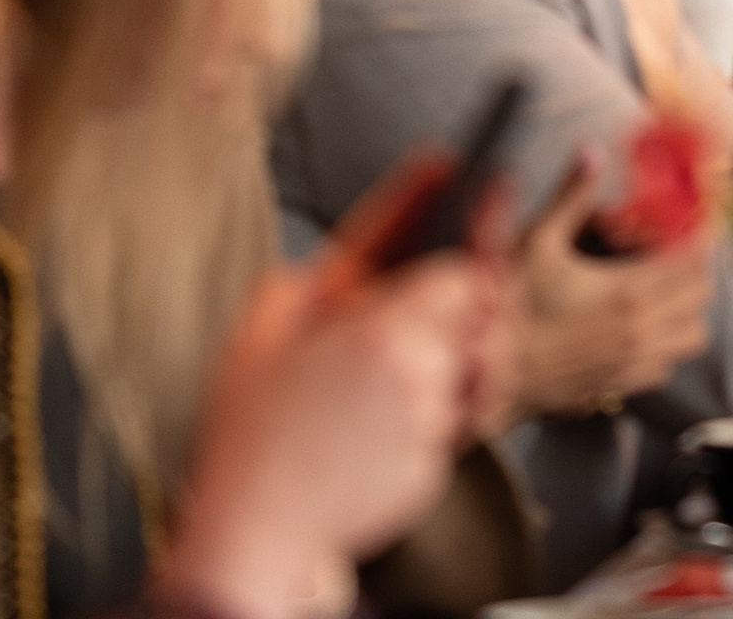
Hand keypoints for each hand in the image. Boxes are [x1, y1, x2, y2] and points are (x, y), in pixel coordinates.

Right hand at [160, 247, 503, 618]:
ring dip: (457, 351)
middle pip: (480, 318)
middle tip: (428, 293)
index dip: (463, 249)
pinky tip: (387, 405)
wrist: (255, 524)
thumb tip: (397, 210)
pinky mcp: (433, 472)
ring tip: (405, 350)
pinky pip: (453, 418)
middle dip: (462, 300)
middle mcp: (420, 379)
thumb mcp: (271, 314)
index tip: (466, 208)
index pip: (464, 275)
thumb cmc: (252, 421)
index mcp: (383, 332)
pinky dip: (436, 403)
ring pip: (473, 368)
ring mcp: (431, 430)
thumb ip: (344, 255)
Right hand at [490, 152, 716, 422]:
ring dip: (686, 311)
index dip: (697, 241)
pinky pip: (667, 366)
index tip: (692, 225)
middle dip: (694, 272)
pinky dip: (666, 344)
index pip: (689, 265)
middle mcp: (641, 330)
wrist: (496, 371)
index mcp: (627, 291)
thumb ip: (571, 195)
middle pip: (699, 300)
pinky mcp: (623, 386)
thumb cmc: (515, 301)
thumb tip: (592, 152)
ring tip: (664, 292)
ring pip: (692, 337)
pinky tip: (640, 328)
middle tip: (675, 252)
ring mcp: (634, 364)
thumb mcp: (538, 239)